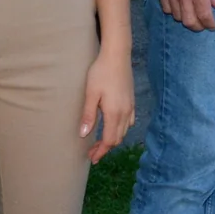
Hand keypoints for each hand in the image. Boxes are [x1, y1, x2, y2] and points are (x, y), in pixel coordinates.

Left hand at [80, 46, 135, 161]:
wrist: (117, 55)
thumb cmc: (101, 72)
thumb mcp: (90, 94)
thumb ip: (88, 115)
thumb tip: (83, 135)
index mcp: (114, 113)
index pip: (110, 140)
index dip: (101, 151)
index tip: (92, 158)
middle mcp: (125, 113)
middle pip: (117, 138)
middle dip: (106, 148)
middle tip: (93, 153)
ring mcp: (130, 107)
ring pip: (124, 131)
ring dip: (113, 139)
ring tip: (101, 142)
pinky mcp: (131, 101)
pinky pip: (129, 122)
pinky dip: (121, 129)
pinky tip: (114, 126)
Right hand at [154, 0, 214, 30]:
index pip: (204, 16)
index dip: (210, 25)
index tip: (213, 26)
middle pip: (189, 22)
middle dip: (198, 26)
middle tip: (203, 24)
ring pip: (177, 17)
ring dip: (186, 18)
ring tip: (191, 14)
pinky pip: (166, 9)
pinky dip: (174, 11)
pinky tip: (179, 6)